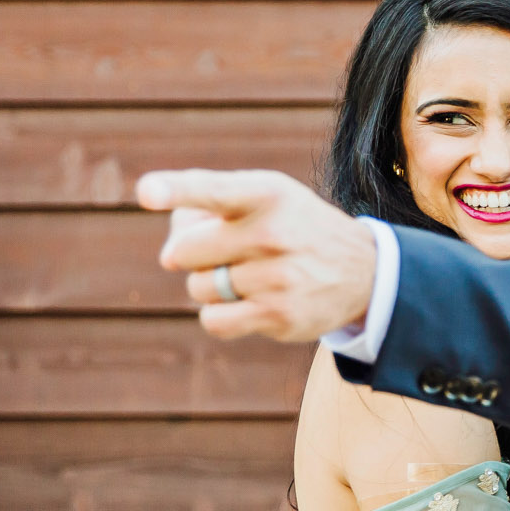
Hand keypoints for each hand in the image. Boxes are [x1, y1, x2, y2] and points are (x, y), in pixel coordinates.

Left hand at [136, 169, 376, 341]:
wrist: (363, 271)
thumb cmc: (291, 227)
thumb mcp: (263, 197)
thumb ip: (204, 207)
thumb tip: (171, 251)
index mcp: (265, 193)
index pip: (212, 190)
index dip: (175, 189)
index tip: (146, 192)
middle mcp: (272, 233)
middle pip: (183, 252)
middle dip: (194, 255)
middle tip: (229, 251)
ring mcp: (277, 277)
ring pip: (198, 288)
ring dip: (210, 286)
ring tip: (249, 276)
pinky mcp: (278, 316)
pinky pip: (213, 321)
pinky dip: (219, 315)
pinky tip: (247, 304)